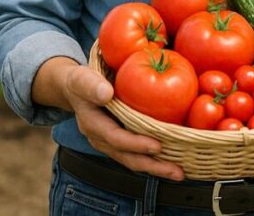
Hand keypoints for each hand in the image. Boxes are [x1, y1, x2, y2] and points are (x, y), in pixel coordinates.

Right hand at [59, 61, 185, 180]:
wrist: (75, 89)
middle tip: (176, 171)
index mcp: (92, 124)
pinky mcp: (119, 142)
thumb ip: (91, 85)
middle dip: (152, 166)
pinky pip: (136, 154)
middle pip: (127, 157)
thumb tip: (106, 94)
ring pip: (133, 160)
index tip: (157, 146)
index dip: (136, 144)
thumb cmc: (81, 81)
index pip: (115, 138)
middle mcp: (101, 139)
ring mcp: (110, 143)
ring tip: (179, 173)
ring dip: (156, 168)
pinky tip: (172, 161)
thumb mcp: (82, 79)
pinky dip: (154, 160)